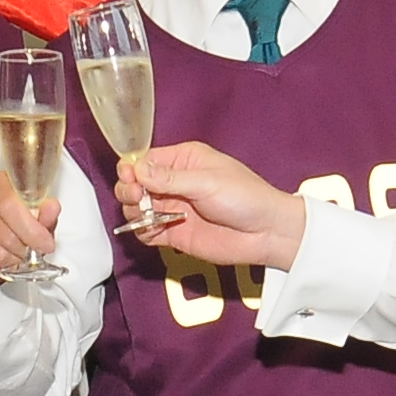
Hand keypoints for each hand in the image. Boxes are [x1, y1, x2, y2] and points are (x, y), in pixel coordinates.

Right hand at [0, 172, 54, 292]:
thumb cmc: (12, 230)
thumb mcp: (36, 222)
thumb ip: (45, 216)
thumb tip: (52, 207)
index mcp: (0, 184)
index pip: (11, 204)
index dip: (32, 229)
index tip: (46, 245)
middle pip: (6, 233)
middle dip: (24, 251)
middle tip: (28, 254)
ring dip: (11, 262)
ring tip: (12, 257)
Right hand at [130, 141, 306, 266]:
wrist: (266, 233)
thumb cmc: (246, 198)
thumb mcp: (206, 181)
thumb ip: (169, 178)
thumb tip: (137, 169)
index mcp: (184, 160)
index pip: (144, 160)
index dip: (132, 169)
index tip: (131, 179)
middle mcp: (175, 183)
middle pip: (135, 183)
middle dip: (129, 190)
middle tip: (138, 199)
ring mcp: (173, 209)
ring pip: (136, 208)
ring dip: (134, 212)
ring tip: (145, 215)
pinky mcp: (174, 235)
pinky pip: (146, 232)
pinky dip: (142, 232)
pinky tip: (152, 230)